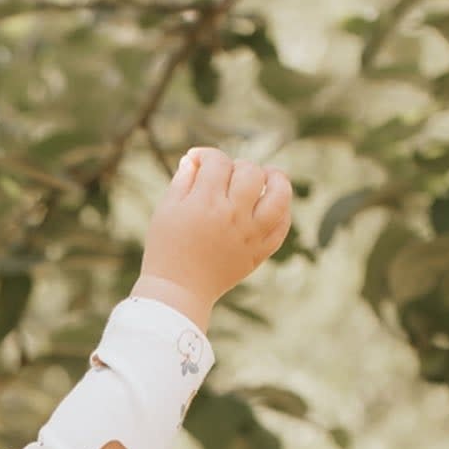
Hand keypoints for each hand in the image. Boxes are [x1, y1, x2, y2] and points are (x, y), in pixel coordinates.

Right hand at [137, 148, 292, 320]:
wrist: (177, 292)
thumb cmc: (166, 250)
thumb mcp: (166, 211)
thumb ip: (182, 180)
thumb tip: (195, 159)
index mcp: (205, 203)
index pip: (217, 162)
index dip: (207, 155)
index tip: (198, 162)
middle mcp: (232, 216)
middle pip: (249, 172)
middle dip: (237, 166)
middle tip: (224, 178)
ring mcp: (249, 235)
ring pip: (279, 196)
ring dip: (277, 180)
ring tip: (268, 176)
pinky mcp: (257, 253)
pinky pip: (281, 227)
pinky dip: (282, 212)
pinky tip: (271, 204)